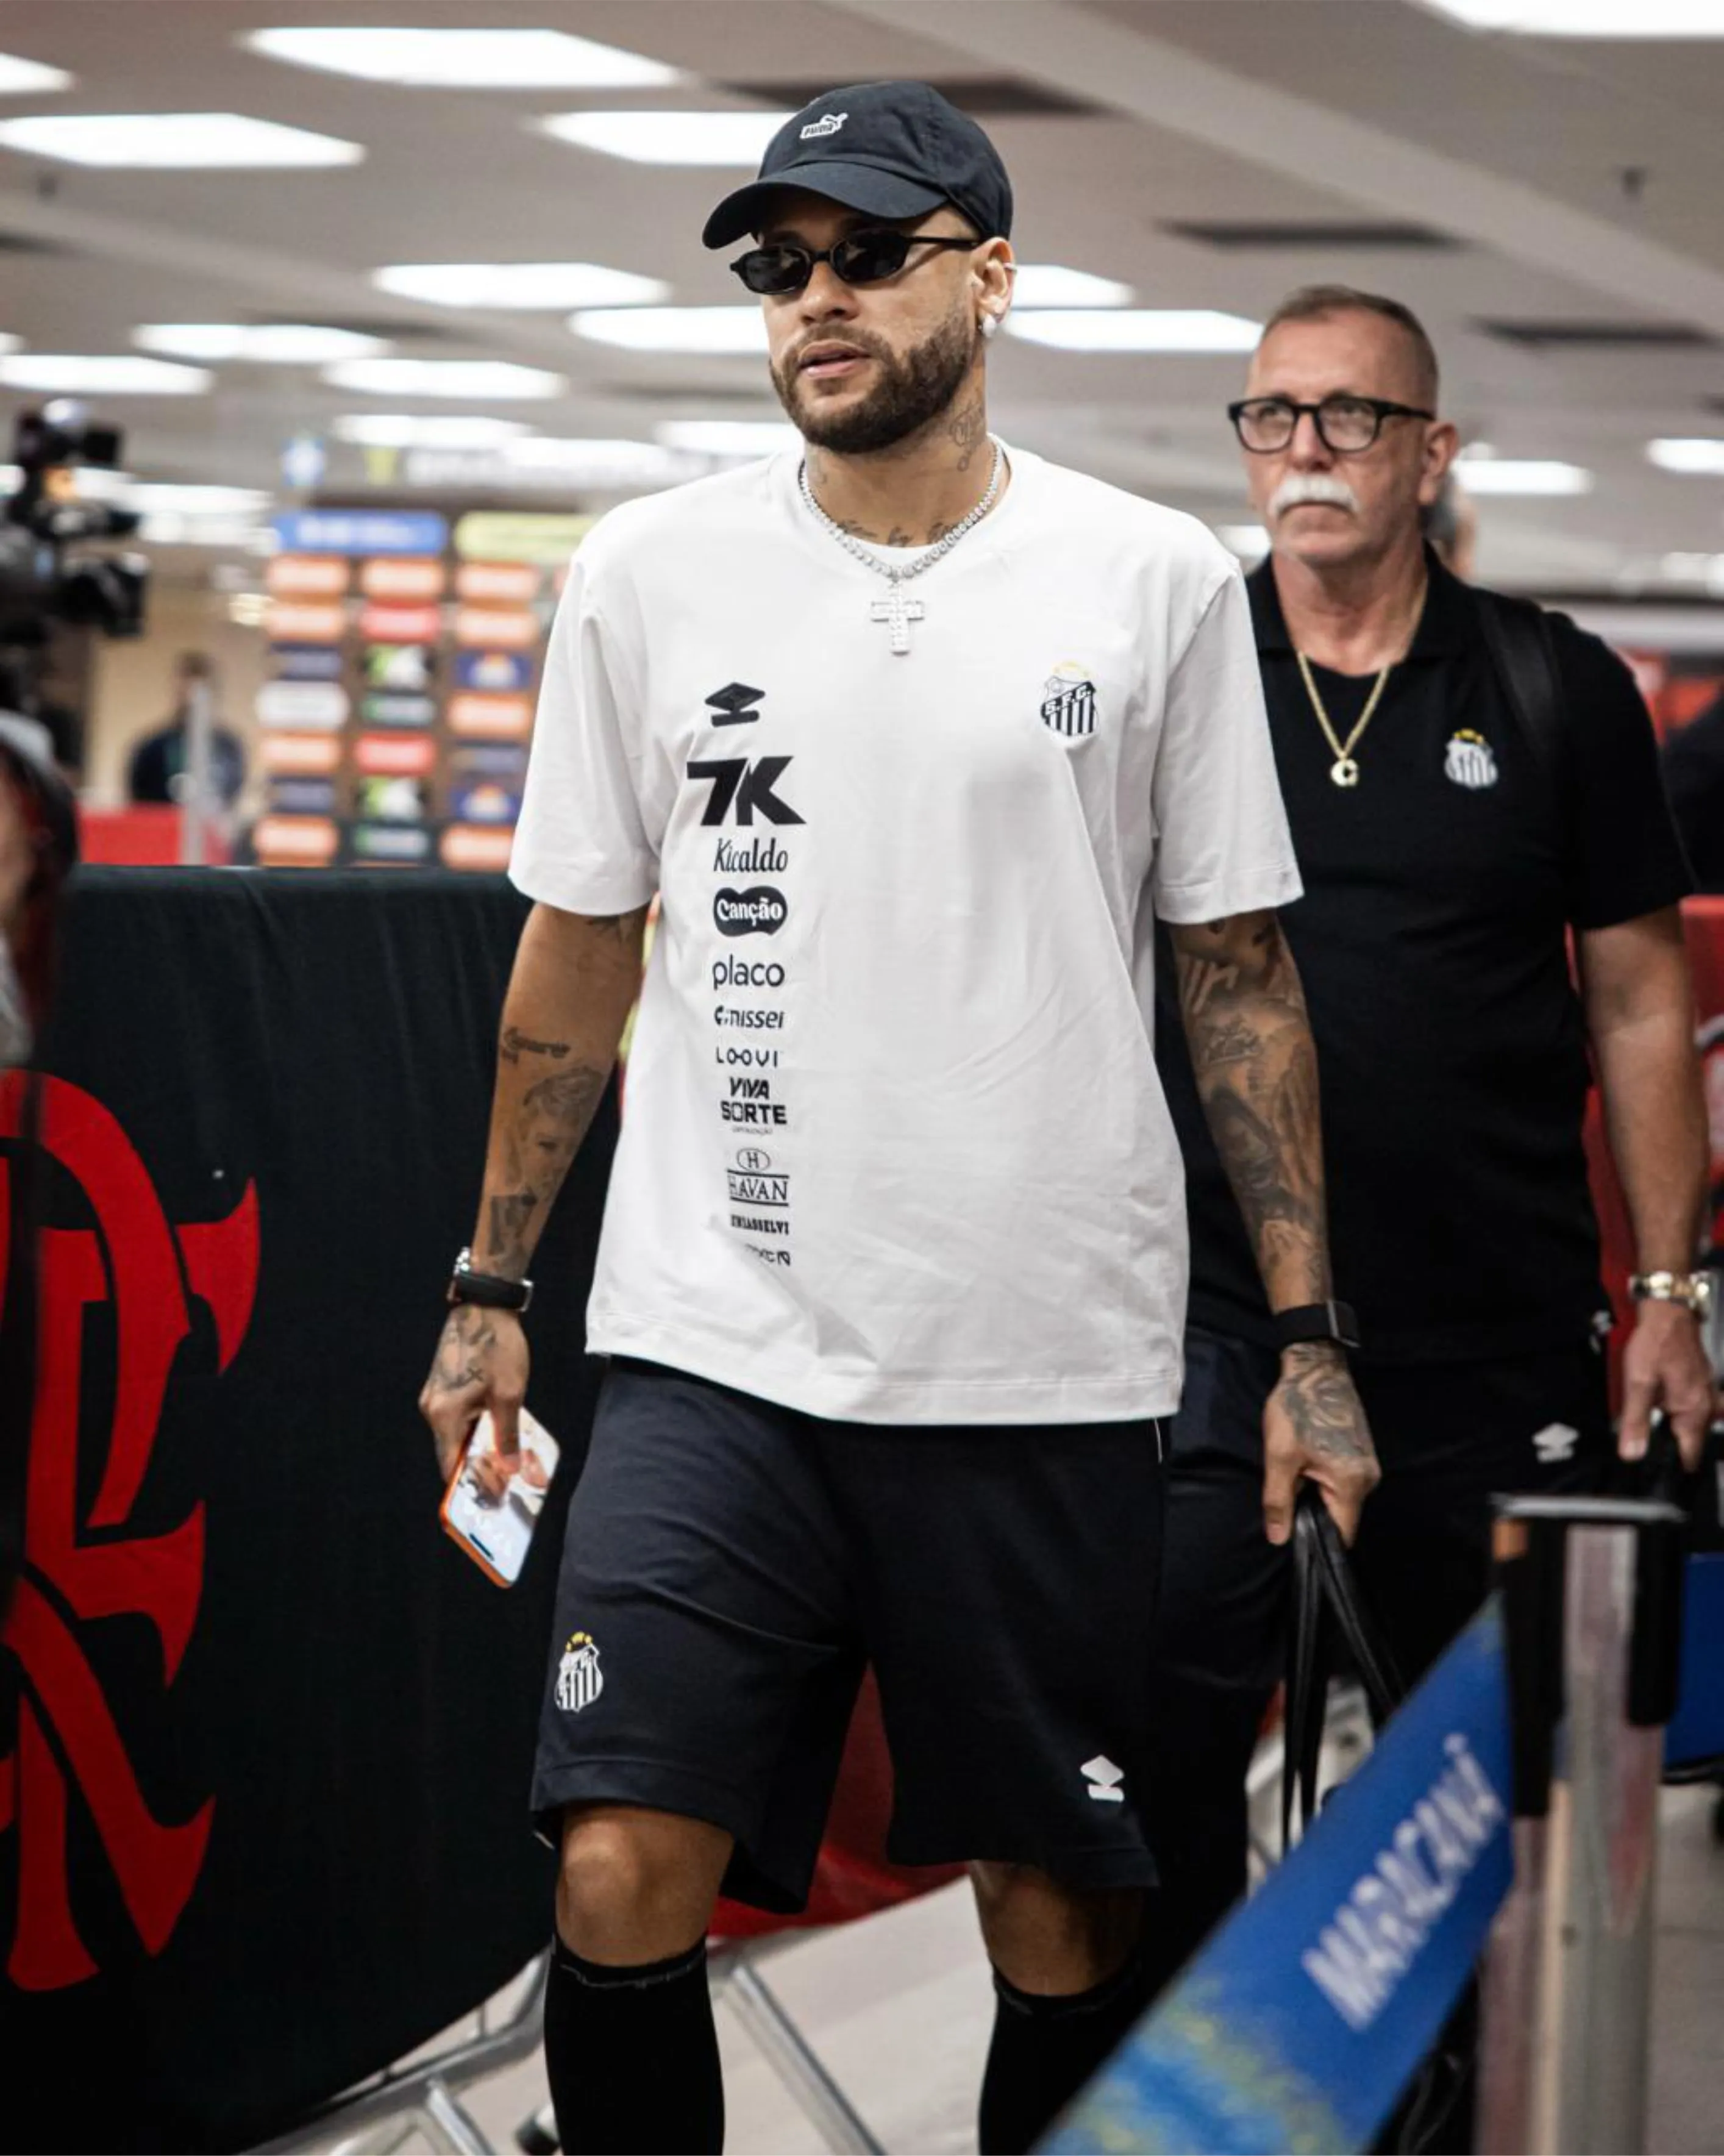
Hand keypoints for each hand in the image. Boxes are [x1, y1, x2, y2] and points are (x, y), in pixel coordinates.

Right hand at [419, 1302, 529, 1484]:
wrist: (484, 1305)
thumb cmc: (497, 1345)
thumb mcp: (510, 1394)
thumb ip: (507, 1434)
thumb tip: (509, 1469)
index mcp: (444, 1415)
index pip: (450, 1465)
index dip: (470, 1485)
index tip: (491, 1499)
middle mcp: (432, 1408)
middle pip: (452, 1452)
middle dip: (478, 1468)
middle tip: (506, 1481)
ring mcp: (434, 1396)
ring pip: (455, 1435)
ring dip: (478, 1447)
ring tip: (506, 1458)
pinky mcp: (442, 1385)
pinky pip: (456, 1418)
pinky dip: (474, 1428)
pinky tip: (497, 1431)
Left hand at [1262, 1344, 1379, 1546]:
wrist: (1316, 1368)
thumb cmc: (1297, 1409)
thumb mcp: (1280, 1457)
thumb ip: (1279, 1501)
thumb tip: (1278, 1538)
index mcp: (1352, 1483)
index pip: (1341, 1534)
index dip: (1317, 1540)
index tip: (1294, 1538)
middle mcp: (1369, 1479)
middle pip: (1341, 1516)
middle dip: (1313, 1513)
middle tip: (1287, 1496)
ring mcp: (1368, 1465)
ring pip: (1340, 1498)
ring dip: (1317, 1494)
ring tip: (1296, 1473)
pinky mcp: (1362, 1454)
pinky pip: (1343, 1481)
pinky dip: (1323, 1480)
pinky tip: (1307, 1463)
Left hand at [1617, 1300, 1716, 1469]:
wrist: (1668, 1312)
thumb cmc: (1655, 1343)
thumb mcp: (1637, 1384)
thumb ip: (1635, 1421)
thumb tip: (1633, 1453)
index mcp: (1693, 1411)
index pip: (1690, 1454)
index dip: (1672, 1466)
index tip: (1656, 1470)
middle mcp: (1705, 1405)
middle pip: (1691, 1440)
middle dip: (1671, 1446)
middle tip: (1646, 1442)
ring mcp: (1706, 1393)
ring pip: (1692, 1423)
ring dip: (1674, 1427)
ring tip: (1652, 1422)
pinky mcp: (1700, 1382)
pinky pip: (1693, 1406)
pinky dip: (1679, 1411)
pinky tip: (1661, 1403)